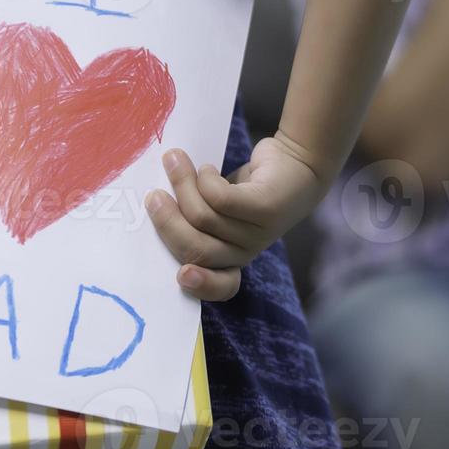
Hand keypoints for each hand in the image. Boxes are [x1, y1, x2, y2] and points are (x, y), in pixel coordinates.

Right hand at [146, 131, 329, 301]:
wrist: (297, 162)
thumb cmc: (249, 188)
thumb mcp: (219, 207)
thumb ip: (194, 215)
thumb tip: (151, 203)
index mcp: (232, 259)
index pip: (220, 287)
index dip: (200, 286)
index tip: (180, 275)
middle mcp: (246, 251)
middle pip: (196, 249)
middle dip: (168, 221)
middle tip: (153, 195)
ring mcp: (258, 231)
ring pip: (204, 217)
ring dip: (183, 185)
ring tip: (176, 161)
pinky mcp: (265, 207)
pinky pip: (220, 198)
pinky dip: (205, 179)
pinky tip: (208, 167)